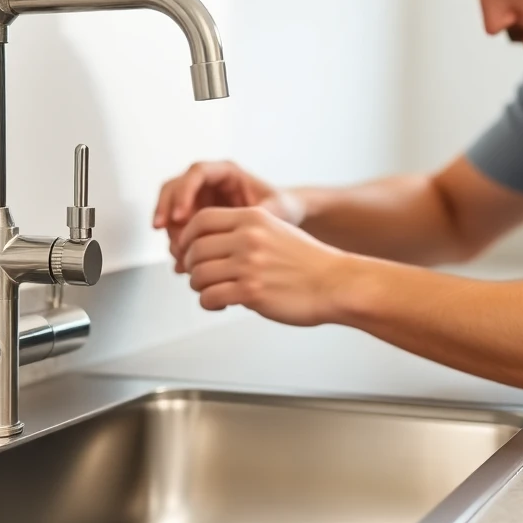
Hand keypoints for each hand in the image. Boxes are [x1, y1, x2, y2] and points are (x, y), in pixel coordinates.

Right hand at [152, 161, 303, 272]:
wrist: (285, 220)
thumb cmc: (283, 207)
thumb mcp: (276, 209)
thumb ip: (259, 216)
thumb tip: (244, 230)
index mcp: (227, 172)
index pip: (197, 173)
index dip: (185, 191)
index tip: (181, 214)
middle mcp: (209, 184)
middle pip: (175, 188)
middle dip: (165, 207)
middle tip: (161, 228)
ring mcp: (200, 202)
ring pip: (171, 211)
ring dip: (170, 232)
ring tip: (179, 255)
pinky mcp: (197, 221)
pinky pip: (178, 230)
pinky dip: (177, 245)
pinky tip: (182, 263)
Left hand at [176, 206, 349, 326]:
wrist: (336, 284)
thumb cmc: (309, 263)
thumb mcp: (276, 230)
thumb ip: (244, 232)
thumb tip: (209, 245)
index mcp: (253, 218)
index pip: (201, 220)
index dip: (187, 236)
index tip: (186, 249)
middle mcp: (248, 238)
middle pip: (196, 249)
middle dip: (191, 266)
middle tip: (198, 276)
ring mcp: (249, 265)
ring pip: (199, 275)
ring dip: (199, 287)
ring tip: (212, 291)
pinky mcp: (251, 292)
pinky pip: (210, 297)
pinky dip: (209, 303)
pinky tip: (220, 304)